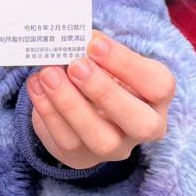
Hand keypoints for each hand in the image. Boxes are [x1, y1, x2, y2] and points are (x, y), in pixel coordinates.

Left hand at [26, 29, 174, 170]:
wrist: (83, 105)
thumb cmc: (102, 73)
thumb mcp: (108, 58)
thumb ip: (98, 49)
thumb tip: (75, 38)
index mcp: (158, 97)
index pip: (158, 85)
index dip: (127, 64)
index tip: (94, 44)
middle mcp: (145, 128)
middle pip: (140, 123)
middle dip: (105, 92)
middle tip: (75, 65)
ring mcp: (116, 148)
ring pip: (100, 139)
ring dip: (70, 104)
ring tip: (48, 74)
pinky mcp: (83, 157)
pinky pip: (67, 142)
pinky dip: (48, 112)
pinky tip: (37, 87)